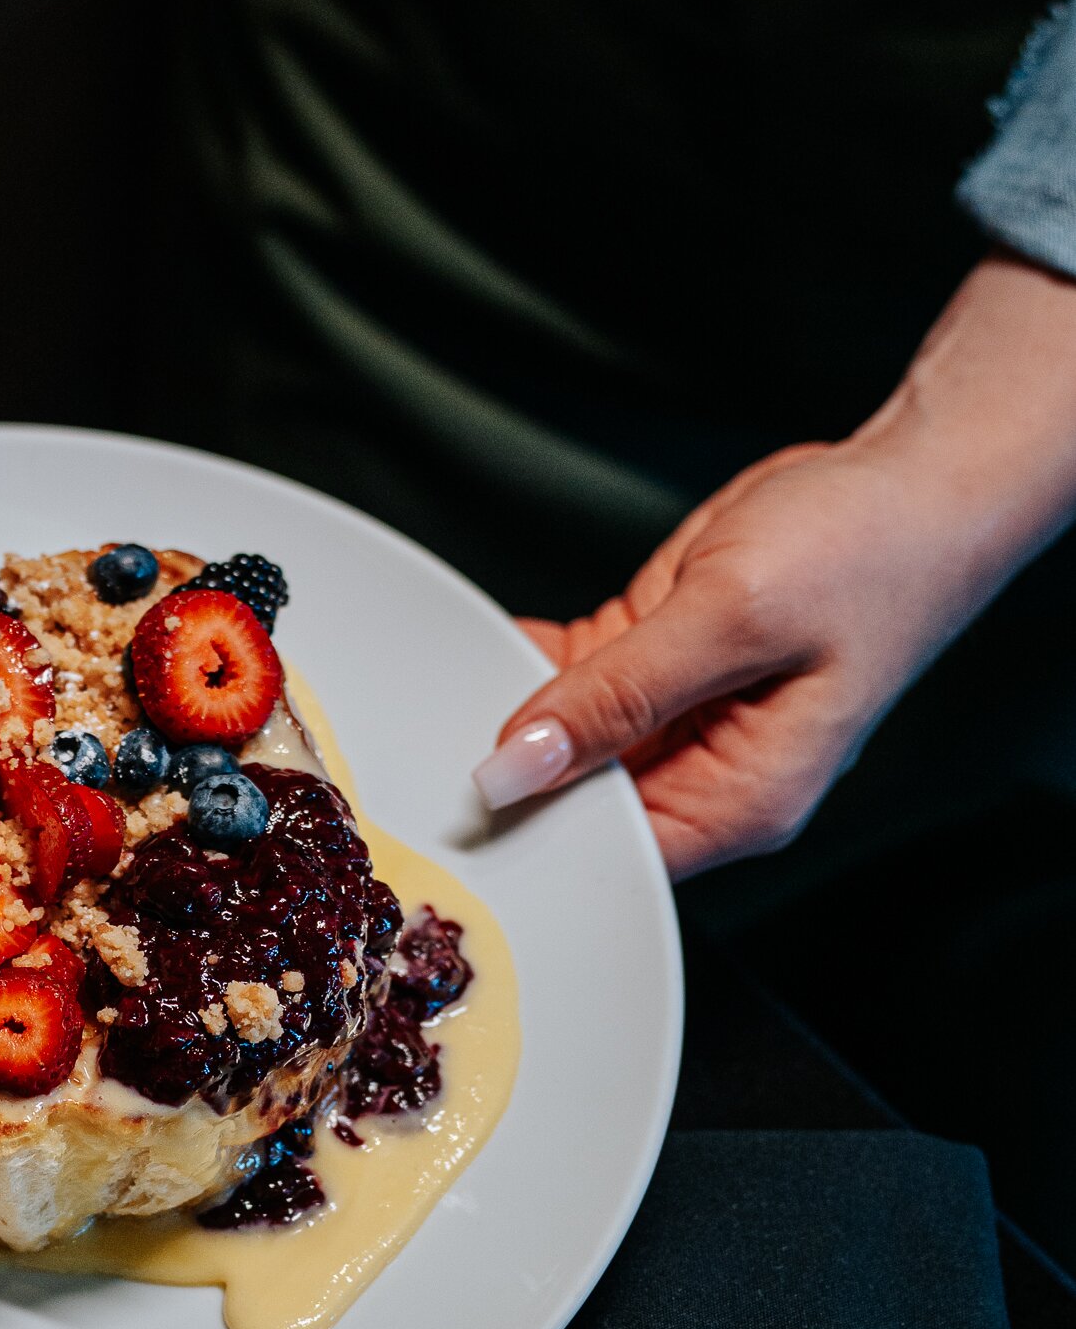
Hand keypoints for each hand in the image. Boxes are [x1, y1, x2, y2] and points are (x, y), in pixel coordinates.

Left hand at [473, 255, 1075, 877]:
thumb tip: (516, 766)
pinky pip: (573, 678)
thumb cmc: (870, 553)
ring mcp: (680, 714)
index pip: (612, 853)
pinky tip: (481, 645)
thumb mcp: (728, 619)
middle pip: (576, 800)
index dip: (530, 837)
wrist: (910, 476)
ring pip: (563, 736)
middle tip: (419, 743)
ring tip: (436, 690)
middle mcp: (706, 770)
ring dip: (507, 710)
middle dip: (504, 772)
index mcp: (739, 797)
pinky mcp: (660, 657)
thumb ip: (614, 695)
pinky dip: (529, 661)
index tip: (449, 811)